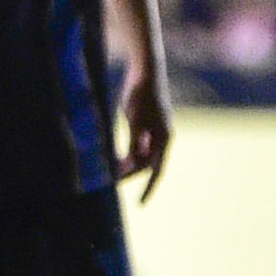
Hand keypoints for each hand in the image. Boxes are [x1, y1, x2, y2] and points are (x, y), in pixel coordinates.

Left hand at [115, 58, 171, 198]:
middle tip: (112, 181)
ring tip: (111, 170)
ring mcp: (156, 130)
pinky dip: (128, 151)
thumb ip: (134, 143)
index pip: (156, 170)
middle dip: (131, 173)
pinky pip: (139, 144)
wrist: (146, 71)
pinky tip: (116, 155)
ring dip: (128, 163)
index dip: (148, 188)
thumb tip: (132, 164)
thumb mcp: (134, 121)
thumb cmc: (141, 95)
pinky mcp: (147, 123)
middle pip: (147, 163)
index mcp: (164, 138)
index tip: (140, 204)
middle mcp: (162, 136)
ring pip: (142, 154)